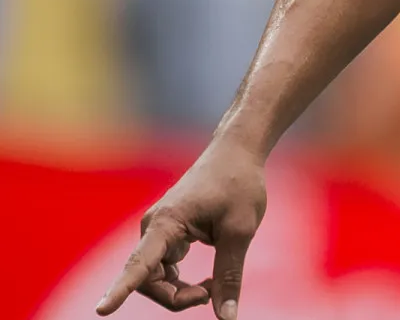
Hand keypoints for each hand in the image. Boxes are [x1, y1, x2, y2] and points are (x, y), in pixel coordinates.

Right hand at [96, 141, 267, 317]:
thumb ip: (229, 274)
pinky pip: (163, 270)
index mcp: (166, 222)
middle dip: (176, 297)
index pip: (139, 264)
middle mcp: (153, 227)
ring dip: (180, 291)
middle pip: (148, 280)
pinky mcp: (166, 234)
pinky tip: (207, 280)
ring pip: (156, 278)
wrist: (236, 153)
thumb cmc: (239, 185)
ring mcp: (157, 231)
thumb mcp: (241, 231)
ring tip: (212, 286)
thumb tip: (226, 316)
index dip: (120, 290)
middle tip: (210, 293)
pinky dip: (181, 281)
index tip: (102, 310)